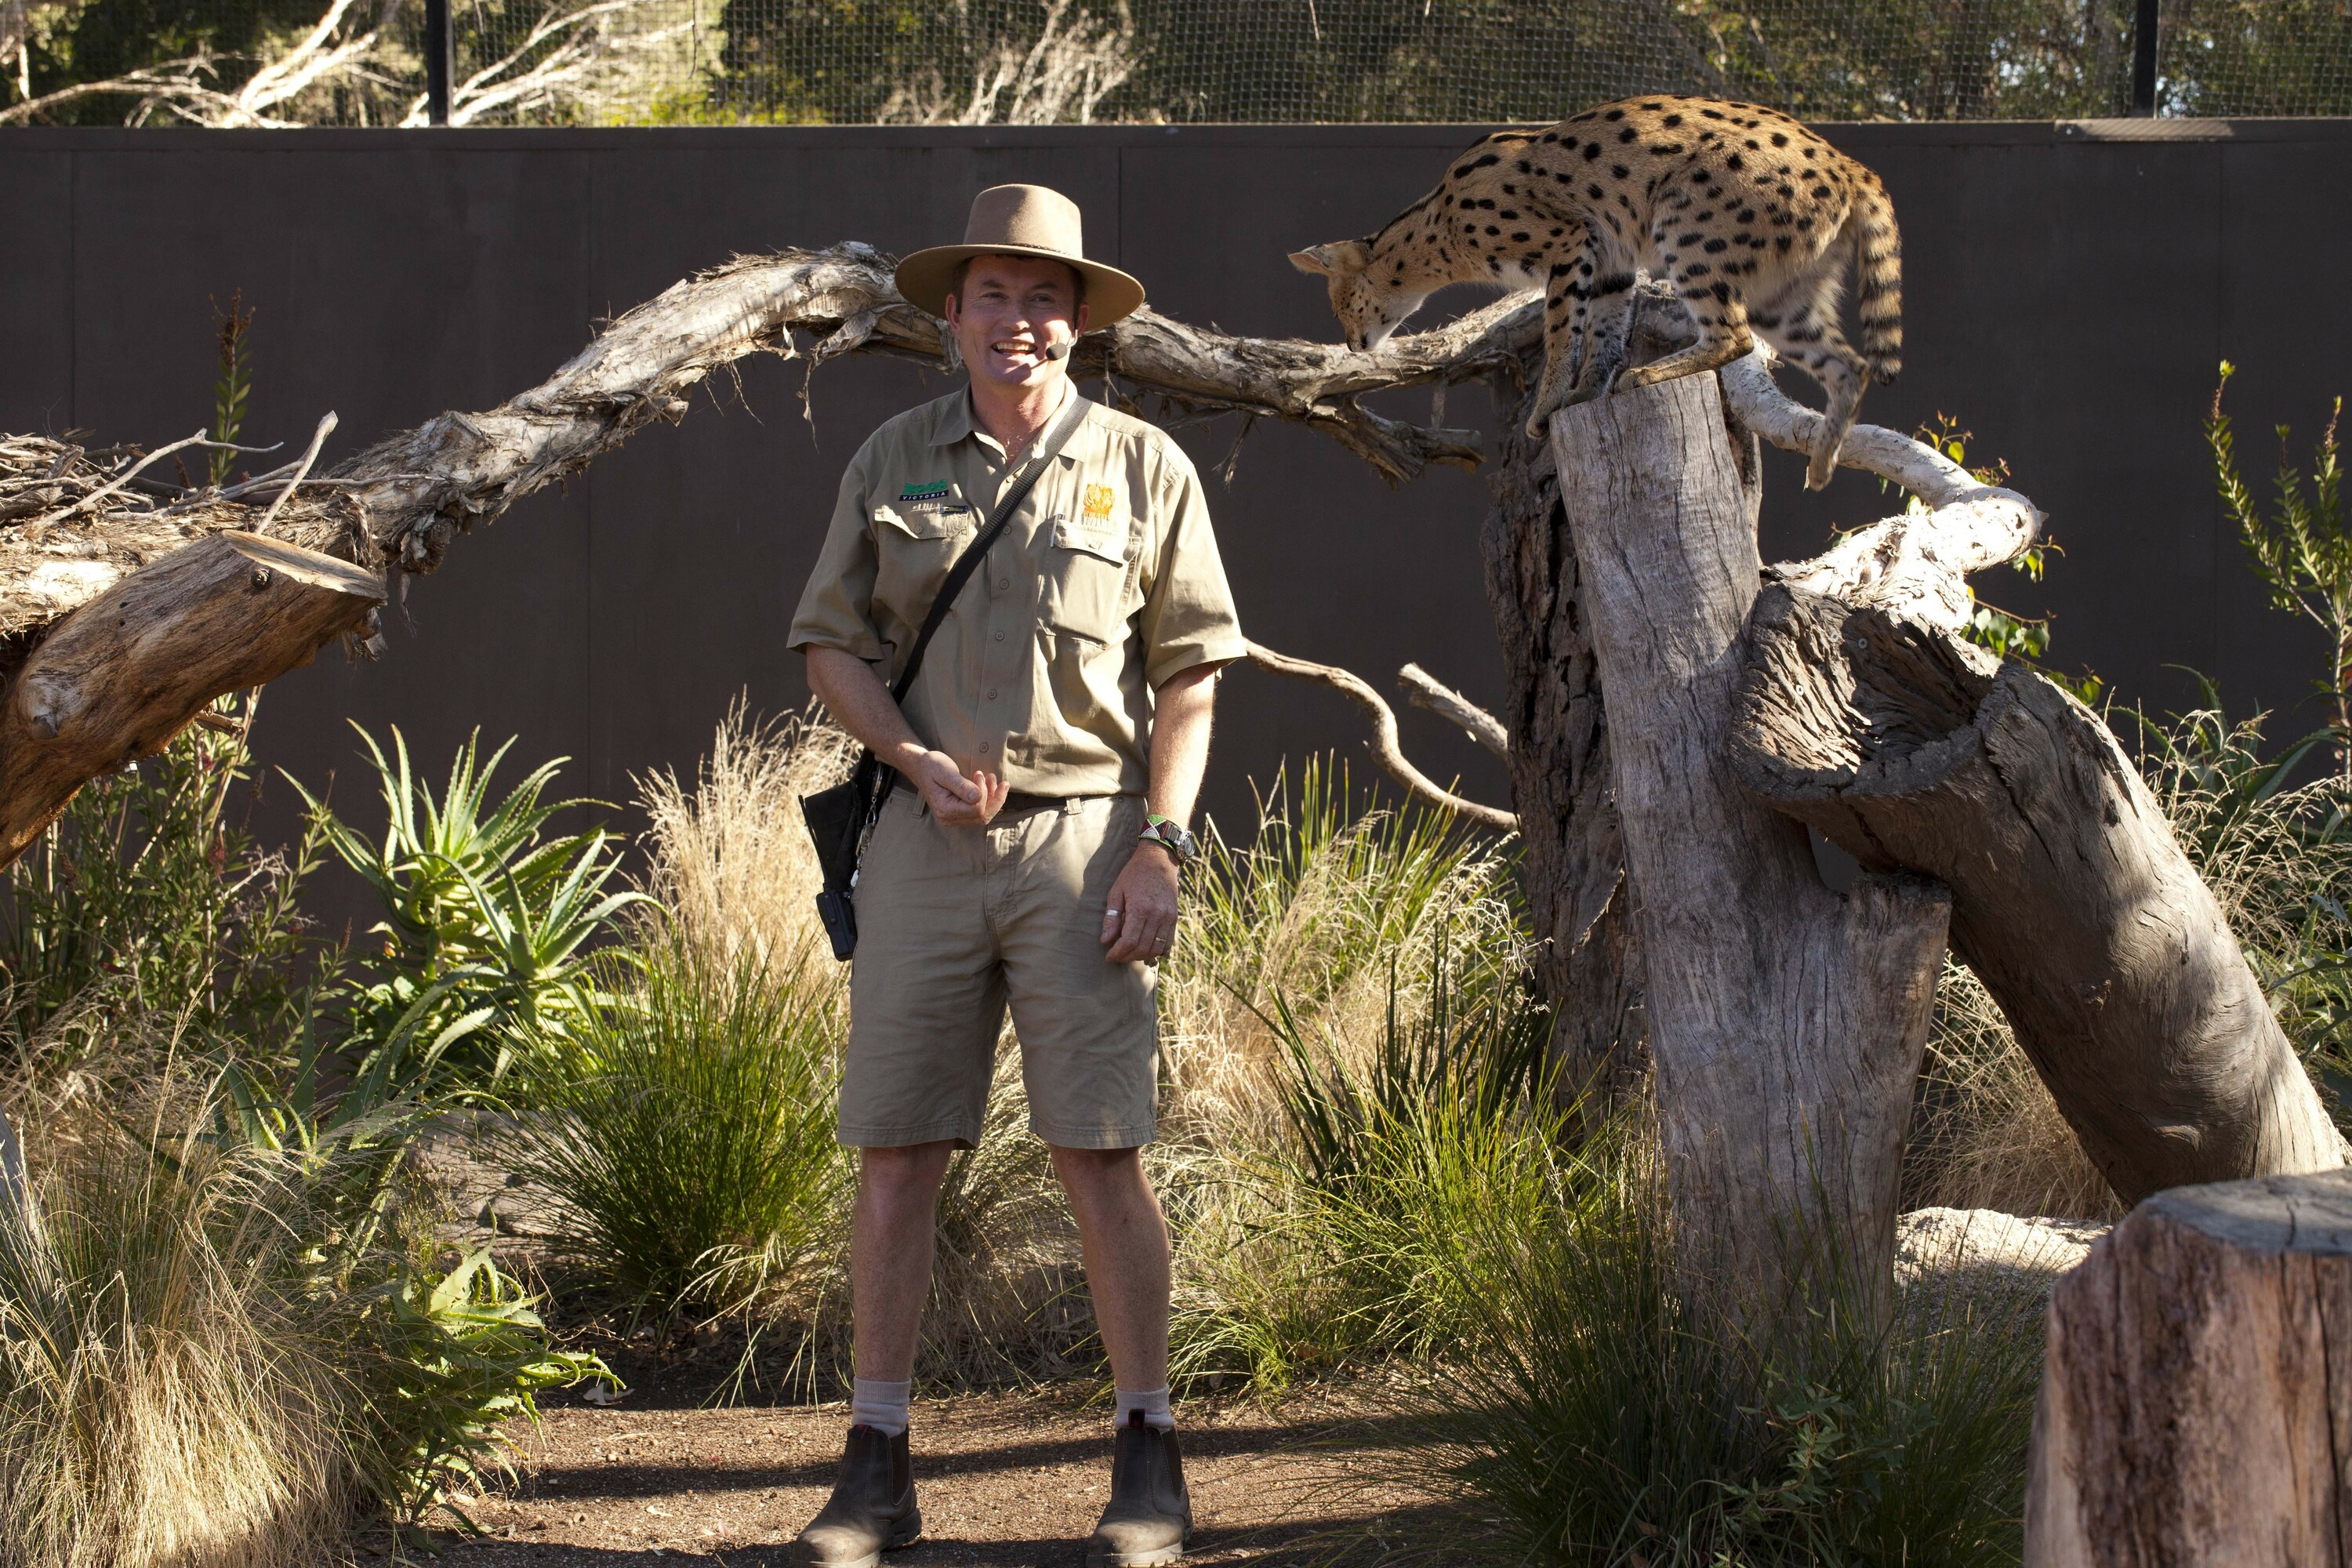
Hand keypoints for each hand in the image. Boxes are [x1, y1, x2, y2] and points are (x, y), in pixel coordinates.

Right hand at [904, 748, 1007, 825]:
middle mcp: (949, 818)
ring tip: (996, 781)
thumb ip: (961, 785)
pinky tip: (993, 787)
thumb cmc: (932, 766)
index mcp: (945, 809)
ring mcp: (954, 818)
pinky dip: (989, 801)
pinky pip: (979, 812)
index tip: (979, 774)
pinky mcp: (959, 813)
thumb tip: (978, 797)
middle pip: (982, 816)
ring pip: (983, 816)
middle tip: (996, 779)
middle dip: (994, 798)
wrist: (921, 766)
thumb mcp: (945, 771)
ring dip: (994, 799)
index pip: (976, 809)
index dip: (984, 792)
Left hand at [1101, 844, 1179, 964]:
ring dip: (1141, 956)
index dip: (1118, 953)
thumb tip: (1105, 941)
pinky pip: (1168, 943)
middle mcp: (1157, 915)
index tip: (1109, 956)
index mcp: (1141, 908)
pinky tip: (1145, 949)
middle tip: (1117, 956)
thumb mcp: (1116, 892)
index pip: (1129, 941)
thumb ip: (1111, 918)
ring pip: (1156, 949)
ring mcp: (1168, 917)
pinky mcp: (1174, 918)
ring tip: (1129, 953)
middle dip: (1127, 957)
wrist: (1158, 860)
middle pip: (1143, 948)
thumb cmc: (1134, 874)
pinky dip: (1156, 951)